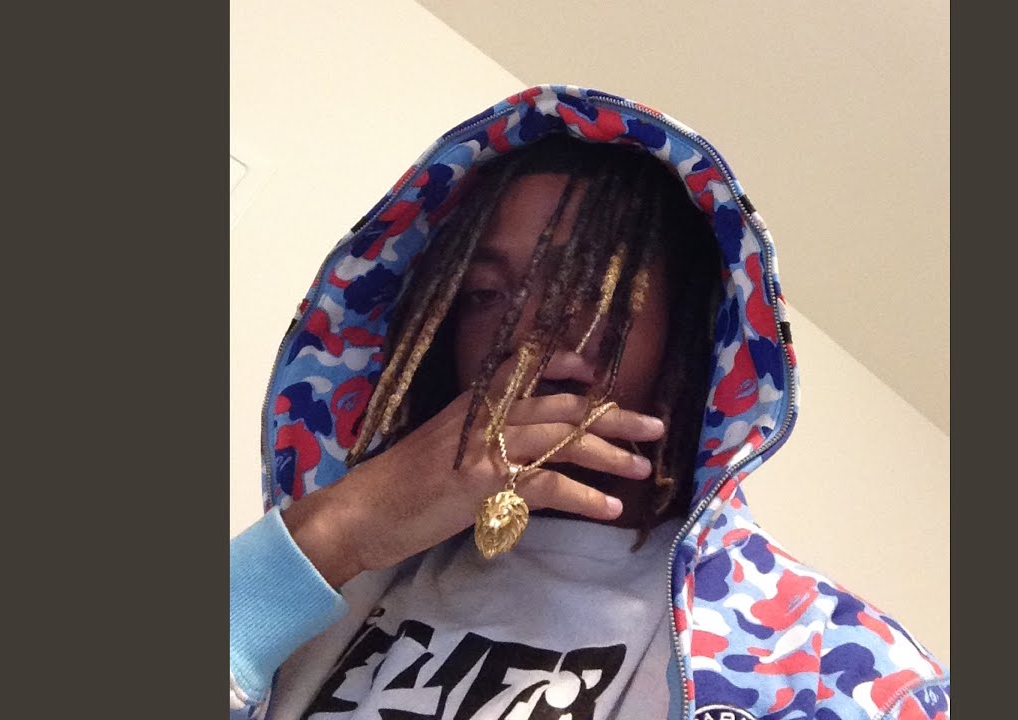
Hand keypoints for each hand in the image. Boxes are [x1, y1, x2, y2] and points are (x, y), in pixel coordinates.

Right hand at [281, 350, 666, 587]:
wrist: (364, 510)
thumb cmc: (402, 483)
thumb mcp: (444, 442)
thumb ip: (483, 433)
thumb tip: (528, 445)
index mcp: (474, 401)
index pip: (528, 368)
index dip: (567, 367)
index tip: (596, 373)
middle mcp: (485, 414)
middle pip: (563, 406)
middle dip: (614, 416)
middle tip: (654, 426)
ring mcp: (487, 446)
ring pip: (564, 440)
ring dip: (610, 454)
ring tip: (642, 467)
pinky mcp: (487, 483)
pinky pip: (550, 484)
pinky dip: (584, 496)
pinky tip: (609, 508)